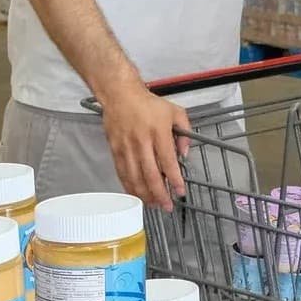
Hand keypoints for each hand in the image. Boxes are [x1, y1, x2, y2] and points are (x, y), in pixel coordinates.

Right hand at [99, 85, 192, 207]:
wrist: (121, 95)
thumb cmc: (148, 103)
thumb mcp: (175, 112)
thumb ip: (184, 133)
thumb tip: (185, 154)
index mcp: (158, 132)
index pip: (168, 161)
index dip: (175, 179)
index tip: (180, 191)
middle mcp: (141, 141)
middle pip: (150, 174)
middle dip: (160, 194)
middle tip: (167, 206)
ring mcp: (126, 147)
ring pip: (135, 177)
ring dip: (145, 194)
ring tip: (154, 205)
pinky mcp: (115, 150)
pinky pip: (122, 173)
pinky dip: (129, 186)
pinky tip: (137, 194)